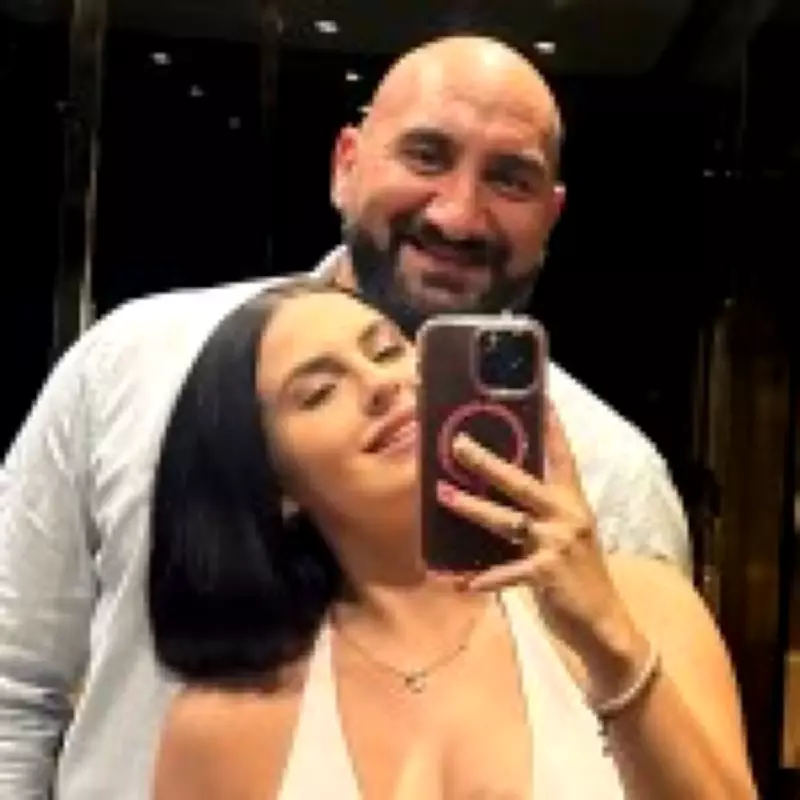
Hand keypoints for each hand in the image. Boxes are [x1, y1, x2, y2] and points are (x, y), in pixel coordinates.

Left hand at [436, 403, 647, 691]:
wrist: (604, 621)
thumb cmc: (579, 574)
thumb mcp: (568, 533)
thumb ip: (542, 511)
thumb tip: (505, 491)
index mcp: (573, 501)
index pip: (561, 455)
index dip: (550, 426)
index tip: (541, 397)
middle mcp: (567, 515)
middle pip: (521, 481)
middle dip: (488, 462)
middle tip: (458, 444)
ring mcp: (558, 543)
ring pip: (507, 520)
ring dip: (473, 509)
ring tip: (444, 495)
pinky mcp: (548, 574)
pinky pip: (508, 573)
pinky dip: (485, 578)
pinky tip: (462, 582)